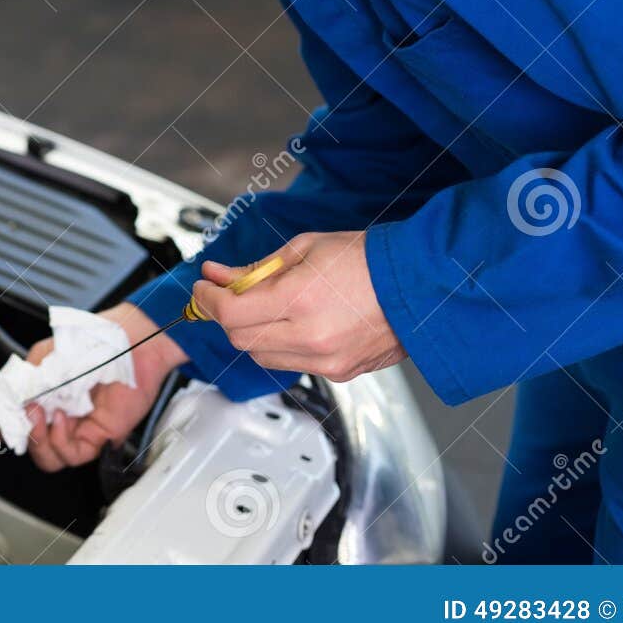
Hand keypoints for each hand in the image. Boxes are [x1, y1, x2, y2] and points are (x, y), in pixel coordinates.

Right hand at [0, 302, 185, 470]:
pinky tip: (61, 419)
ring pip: (45, 457)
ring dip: (35, 438)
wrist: (127, 341)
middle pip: (25, 445)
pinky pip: (70, 454)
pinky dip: (59, 439)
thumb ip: (19, 382)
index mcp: (42, 396)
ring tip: (38, 413)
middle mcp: (57, 415)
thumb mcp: (43, 358)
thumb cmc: (91, 342)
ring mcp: (76, 428)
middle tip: (8, 415)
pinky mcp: (97, 437)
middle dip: (10, 433)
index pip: (12, 421)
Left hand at [190, 231, 403, 381]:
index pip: (231, 313)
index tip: (203, 288)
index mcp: (302, 300)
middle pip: (240, 339)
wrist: (419, 286)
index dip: (208, 301)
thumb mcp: (305, 248)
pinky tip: (290, 323)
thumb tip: (221, 275)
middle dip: (225, 316)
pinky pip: (291, 364)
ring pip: (261, 357)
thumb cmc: (370, 260)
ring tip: (263, 307)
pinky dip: (279, 345)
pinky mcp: (338, 374)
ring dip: (250, 333)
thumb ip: (257, 268)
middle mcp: (311, 338)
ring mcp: (326, 361)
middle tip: (226, 294)